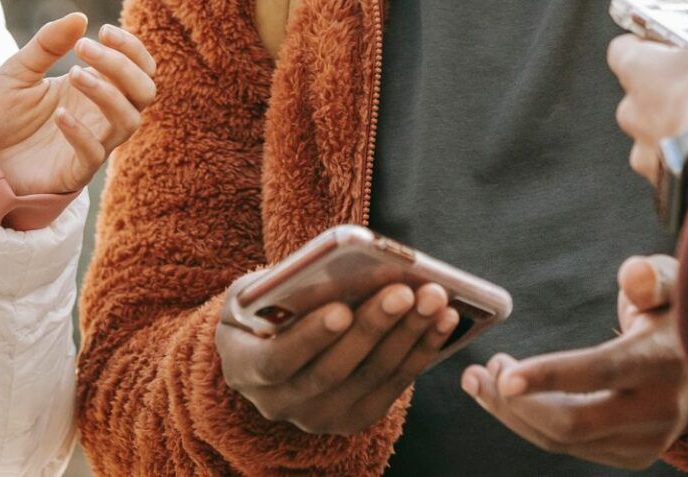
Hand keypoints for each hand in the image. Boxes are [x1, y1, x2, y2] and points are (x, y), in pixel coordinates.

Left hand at [0, 15, 156, 196]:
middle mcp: (101, 114)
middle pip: (144, 91)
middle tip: (84, 47)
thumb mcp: (20, 68)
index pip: (139, 66)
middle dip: (122, 65)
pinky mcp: (75, 171)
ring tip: (73, 74)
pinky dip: (81, 132)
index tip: (102, 30)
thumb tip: (80, 16)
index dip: (130, 47)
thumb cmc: (3, 110)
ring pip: (129, 121)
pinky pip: (95, 154)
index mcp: (96, 85)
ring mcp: (93, 143)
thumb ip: (48, 43)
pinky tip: (59, 116)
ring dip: (107, 94)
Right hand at [216, 276, 460, 434]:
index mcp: (243, 368)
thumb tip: (329, 270)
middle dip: (373, 328)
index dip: (310, 338)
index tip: (341, 308)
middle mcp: (279, 403)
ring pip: (370, 377)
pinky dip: (421, 350)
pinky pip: (394, 385)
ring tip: (434, 298)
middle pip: (333, 371)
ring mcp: (319, 416)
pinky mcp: (355, 417)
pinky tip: (443, 319)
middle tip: (404, 291)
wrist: (267, 346)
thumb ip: (275, 285)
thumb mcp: (251, 291)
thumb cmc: (260, 306)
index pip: (277, 361)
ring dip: (407, 336)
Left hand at [461, 256, 687, 467]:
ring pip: (563, 441)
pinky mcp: (633, 456)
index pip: (601, 372)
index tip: (504, 375)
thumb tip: (632, 275)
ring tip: (481, 378)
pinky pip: (569, 447)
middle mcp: (658, 412)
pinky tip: (505, 396)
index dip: (550, 375)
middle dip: (514, 401)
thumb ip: (651, 277)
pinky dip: (529, 424)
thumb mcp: (673, 284)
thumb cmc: (675, 312)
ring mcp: (646, 442)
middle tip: (479, 368)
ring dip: (512, 413)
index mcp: (662, 362)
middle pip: (572, 422)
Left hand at [608, 0, 687, 184]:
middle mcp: (631, 110)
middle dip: (672, 88)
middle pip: (643, 92)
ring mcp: (645, 148)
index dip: (645, 41)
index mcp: (635, 70)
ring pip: (661, 131)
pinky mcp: (666, 179)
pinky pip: (679, 164)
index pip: (622, 48)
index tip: (668, 39)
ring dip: (685, 125)